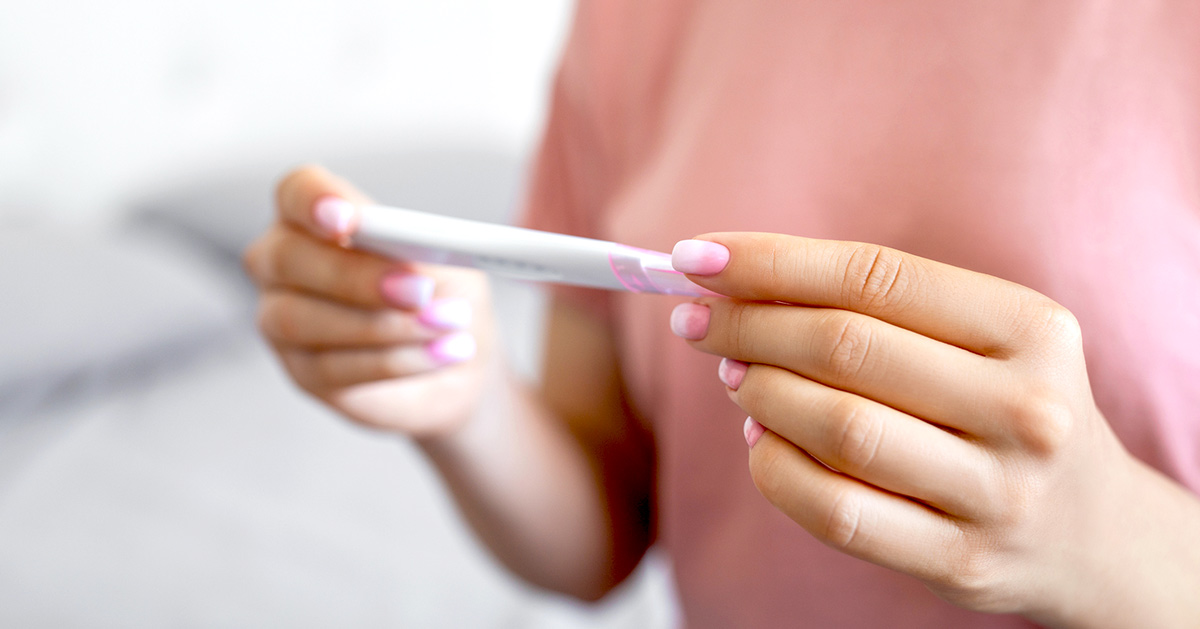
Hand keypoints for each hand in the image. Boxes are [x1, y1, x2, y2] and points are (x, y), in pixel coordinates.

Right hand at [243, 166, 493, 436]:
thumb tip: (422, 246)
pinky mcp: (303, 372)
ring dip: (383, 326)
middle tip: (419, 291)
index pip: (296, 192)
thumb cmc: (441, 295)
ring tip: (444, 327)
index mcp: (316, 217)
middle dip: (356, 277)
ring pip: (302, 320)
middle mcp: (283, 264)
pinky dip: (393, 362)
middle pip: (288, 258)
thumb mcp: (448, 263)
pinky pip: (332, 368)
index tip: (348, 219)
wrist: (455, 358)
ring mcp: (282, 320)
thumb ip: (425, 249)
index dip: (314, 201)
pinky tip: (436, 355)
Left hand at [667, 233, 1176, 624]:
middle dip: (748, 324)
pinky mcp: (961, 561)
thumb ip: (876, 306)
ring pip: (837, 427)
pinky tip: (760, 442)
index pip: (873, 276)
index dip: (772, 262)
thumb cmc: (1005, 408)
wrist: (1089, 532)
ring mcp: (997, 491)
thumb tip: (735, 285)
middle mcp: (1026, 407)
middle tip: (697, 319)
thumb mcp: (979, 339)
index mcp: (1030, 327)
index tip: (698, 254)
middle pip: (845, 346)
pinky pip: (835, 511)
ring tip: (731, 375)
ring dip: (758, 392)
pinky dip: (776, 469)